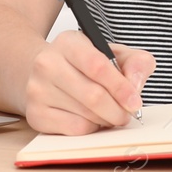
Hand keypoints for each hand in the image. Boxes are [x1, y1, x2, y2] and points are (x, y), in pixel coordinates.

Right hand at [24, 30, 153, 134]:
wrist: (48, 74)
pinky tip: (91, 118)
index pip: (97, 66)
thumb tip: (135, 85)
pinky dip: (90, 128)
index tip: (135, 101)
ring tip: (109, 113)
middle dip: (117, 110)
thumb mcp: (113, 53)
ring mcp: (38, 90)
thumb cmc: (84, 65)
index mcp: (68, 42)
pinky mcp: (35, 114)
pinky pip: (74, 129)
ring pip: (85, 115)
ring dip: (106, 120)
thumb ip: (135, 62)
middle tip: (126, 114)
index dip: (120, 87)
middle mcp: (47, 63)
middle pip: (93, 96)